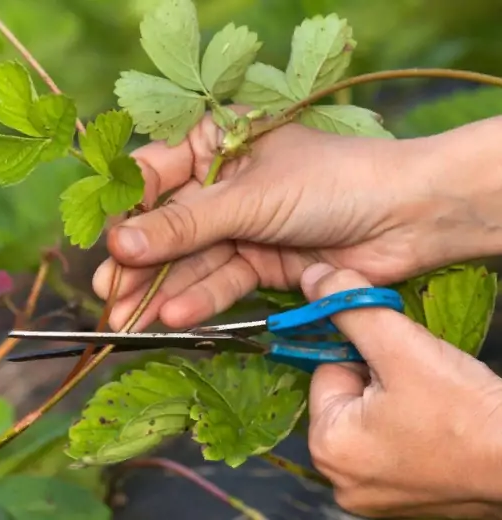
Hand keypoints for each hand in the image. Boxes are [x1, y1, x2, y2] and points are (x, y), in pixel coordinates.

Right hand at [92, 107, 489, 330]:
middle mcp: (222, 184)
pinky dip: (200, 299)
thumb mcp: (248, 199)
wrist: (409, 217)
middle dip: (139, 263)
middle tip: (107, 295)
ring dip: (162, 290)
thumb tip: (117, 244)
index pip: (153, 175)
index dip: (126, 211)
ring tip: (128, 319)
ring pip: (191, 259)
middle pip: (168, 225)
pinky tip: (173, 317)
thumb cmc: (331, 181)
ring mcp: (241, 225)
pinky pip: (222, 280)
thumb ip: (183, 226)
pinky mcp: (260, 262)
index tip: (103, 244)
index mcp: (216, 142)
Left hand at [302, 263, 501, 518]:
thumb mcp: (400, 346)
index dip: (365, 357)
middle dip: (380, 381)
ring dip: (399, 402)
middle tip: (423, 385)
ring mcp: (373, 495)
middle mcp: (341, 480)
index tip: (402, 364)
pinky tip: (442, 428)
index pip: (328, 372)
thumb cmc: (465, 411)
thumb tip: (311, 278)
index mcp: (328, 448)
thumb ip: (350, 306)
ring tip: (436, 406)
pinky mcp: (405, 500)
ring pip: (372, 419)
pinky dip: (413, 430)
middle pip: (348, 398)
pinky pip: (394, 444)